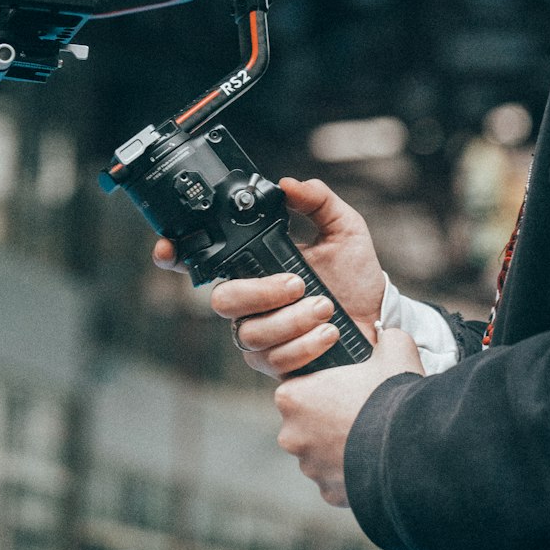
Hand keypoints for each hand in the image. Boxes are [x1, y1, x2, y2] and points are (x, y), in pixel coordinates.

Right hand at [170, 177, 385, 376]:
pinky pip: (275, 359)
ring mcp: (259, 335)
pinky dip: (305, 345)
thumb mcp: (344, 229)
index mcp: (255, 263)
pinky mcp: (275, 364)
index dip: (177, 255)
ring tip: (326, 309)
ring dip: (293, 320)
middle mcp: (250, 301)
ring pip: (250, 333)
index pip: (202, 260)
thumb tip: (289, 184)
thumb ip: (318, 201)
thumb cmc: (355, 277)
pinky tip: (328, 334)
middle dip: (261, 292)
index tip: (170, 250)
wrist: (379, 322)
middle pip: (223, 301)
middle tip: (298, 283)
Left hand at [274, 327, 422, 504]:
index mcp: (292, 397)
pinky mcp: (330, 495)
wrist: (413, 448)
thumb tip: (388, 335)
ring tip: (372, 437)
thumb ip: (384, 336)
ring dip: (341, 447)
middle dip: (329, 419)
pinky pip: (338, 480)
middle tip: (362, 410)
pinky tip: (376, 460)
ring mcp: (310, 468)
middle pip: (307, 422)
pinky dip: (353, 473)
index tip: (346, 385)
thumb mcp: (393, 347)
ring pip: (321, 453)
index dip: (324, 386)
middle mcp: (291, 435)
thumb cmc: (393, 393)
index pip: (299, 388)